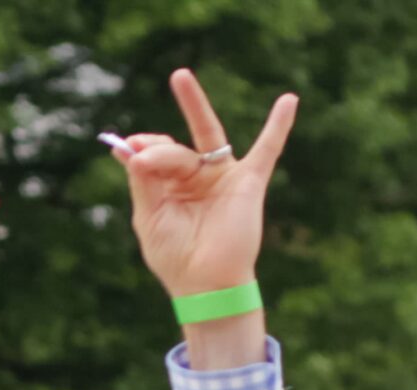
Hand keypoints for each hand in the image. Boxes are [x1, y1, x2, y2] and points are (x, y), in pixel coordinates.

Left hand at [114, 69, 296, 298]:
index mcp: (169, 188)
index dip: (141, 153)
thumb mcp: (150, 218)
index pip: (153, 159)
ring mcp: (222, 177)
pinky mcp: (247, 182)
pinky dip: (278, 126)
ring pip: (203, 141)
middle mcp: (196, 177)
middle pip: (174, 150)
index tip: (129, 151)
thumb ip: (145, 184)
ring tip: (179, 77)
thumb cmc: (175, 257)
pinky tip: (288, 101)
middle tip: (142, 137)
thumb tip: (132, 151)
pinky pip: (267, 149)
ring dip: (192, 111)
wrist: (205, 286)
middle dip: (158, 144)